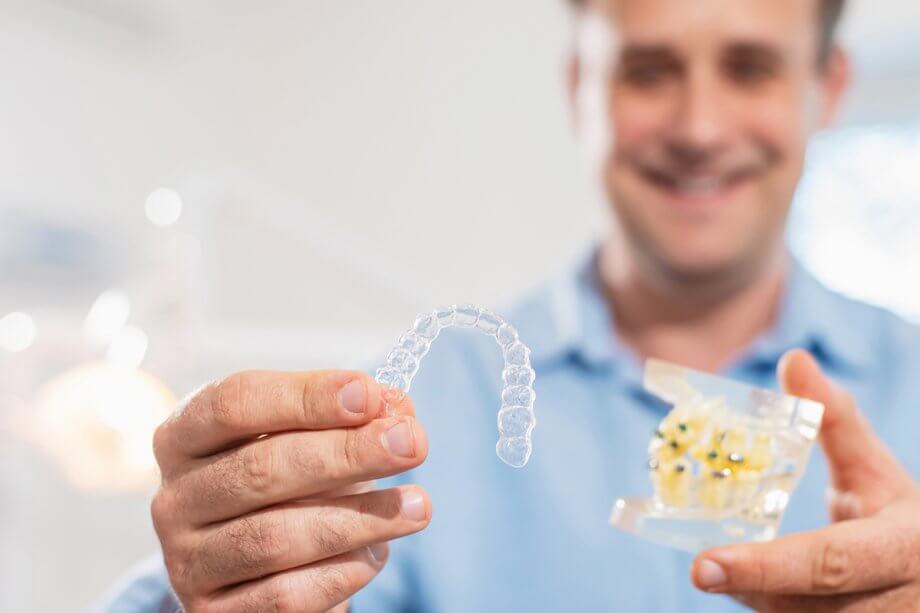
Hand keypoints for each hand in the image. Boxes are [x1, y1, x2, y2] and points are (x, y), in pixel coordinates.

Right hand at [150, 370, 430, 611]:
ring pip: (276, 538)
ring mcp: (186, 560)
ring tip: (418, 506)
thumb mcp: (314, 438)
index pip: (236, 402)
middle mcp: (175, 497)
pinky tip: (378, 553)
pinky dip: (342, 572)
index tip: (370, 394)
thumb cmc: (291, 483)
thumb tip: (397, 409)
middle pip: (262, 468)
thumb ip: (353, 417)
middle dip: (348, 453)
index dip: (306, 396)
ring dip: (360, 518)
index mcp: (185, 435)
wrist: (262, 565)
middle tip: (412, 444)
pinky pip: (285, 595)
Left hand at [691, 350, 919, 611]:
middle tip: (700, 567)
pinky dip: (762, 601)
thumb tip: (794, 359)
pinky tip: (744, 579)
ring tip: (730, 564)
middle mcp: (896, 601)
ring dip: (754, 594)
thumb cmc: (895, 516)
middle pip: (801, 602)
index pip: (830, 561)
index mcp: (903, 548)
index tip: (701, 566)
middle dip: (748, 582)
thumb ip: (835, 417)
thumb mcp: (874, 468)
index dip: (764, 565)